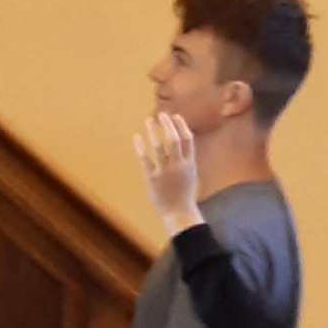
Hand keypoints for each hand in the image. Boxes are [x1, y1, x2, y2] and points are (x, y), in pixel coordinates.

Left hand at [135, 113, 201, 233]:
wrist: (178, 213)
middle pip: (174, 140)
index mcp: (189, 163)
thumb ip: (187, 156)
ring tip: (148, 120)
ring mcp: (165, 172)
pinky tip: (137, 136)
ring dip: (153, 131)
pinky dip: (140, 146)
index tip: (175, 116)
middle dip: (168, 125)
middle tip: (161, 114)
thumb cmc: (184, 192)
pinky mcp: (152, 178)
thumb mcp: (191, 172)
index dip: (181, 125)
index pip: (187, 139)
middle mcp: (178, 166)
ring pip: (159, 147)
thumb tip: (183, 137)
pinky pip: (144, 159)